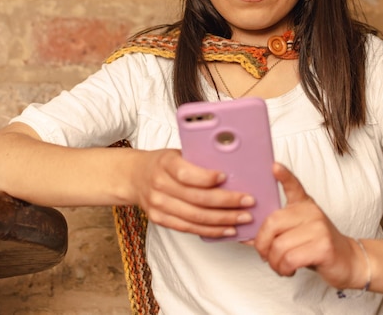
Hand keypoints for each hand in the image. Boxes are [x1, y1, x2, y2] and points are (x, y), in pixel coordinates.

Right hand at [133, 149, 254, 238]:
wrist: (134, 176)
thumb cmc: (163, 162)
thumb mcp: (177, 153)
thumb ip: (197, 160)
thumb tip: (233, 165)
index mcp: (165, 163)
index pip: (186, 174)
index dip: (206, 178)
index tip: (226, 176)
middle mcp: (159, 185)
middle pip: (196, 199)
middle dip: (227, 202)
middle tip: (248, 202)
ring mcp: (158, 205)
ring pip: (195, 218)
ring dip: (223, 220)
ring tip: (244, 218)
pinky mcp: (159, 220)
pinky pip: (189, 229)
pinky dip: (210, 231)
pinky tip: (227, 229)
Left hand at [254, 163, 367, 289]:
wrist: (349, 261)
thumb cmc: (317, 246)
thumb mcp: (297, 232)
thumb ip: (276, 231)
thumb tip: (247, 235)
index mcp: (304, 205)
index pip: (294, 186)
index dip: (284, 176)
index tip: (274, 166)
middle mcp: (311, 212)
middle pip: (273, 223)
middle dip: (262, 244)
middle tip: (265, 255)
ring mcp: (319, 228)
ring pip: (279, 245)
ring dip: (274, 262)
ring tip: (279, 266)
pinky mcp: (323, 247)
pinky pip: (291, 259)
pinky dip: (283, 268)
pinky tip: (288, 270)